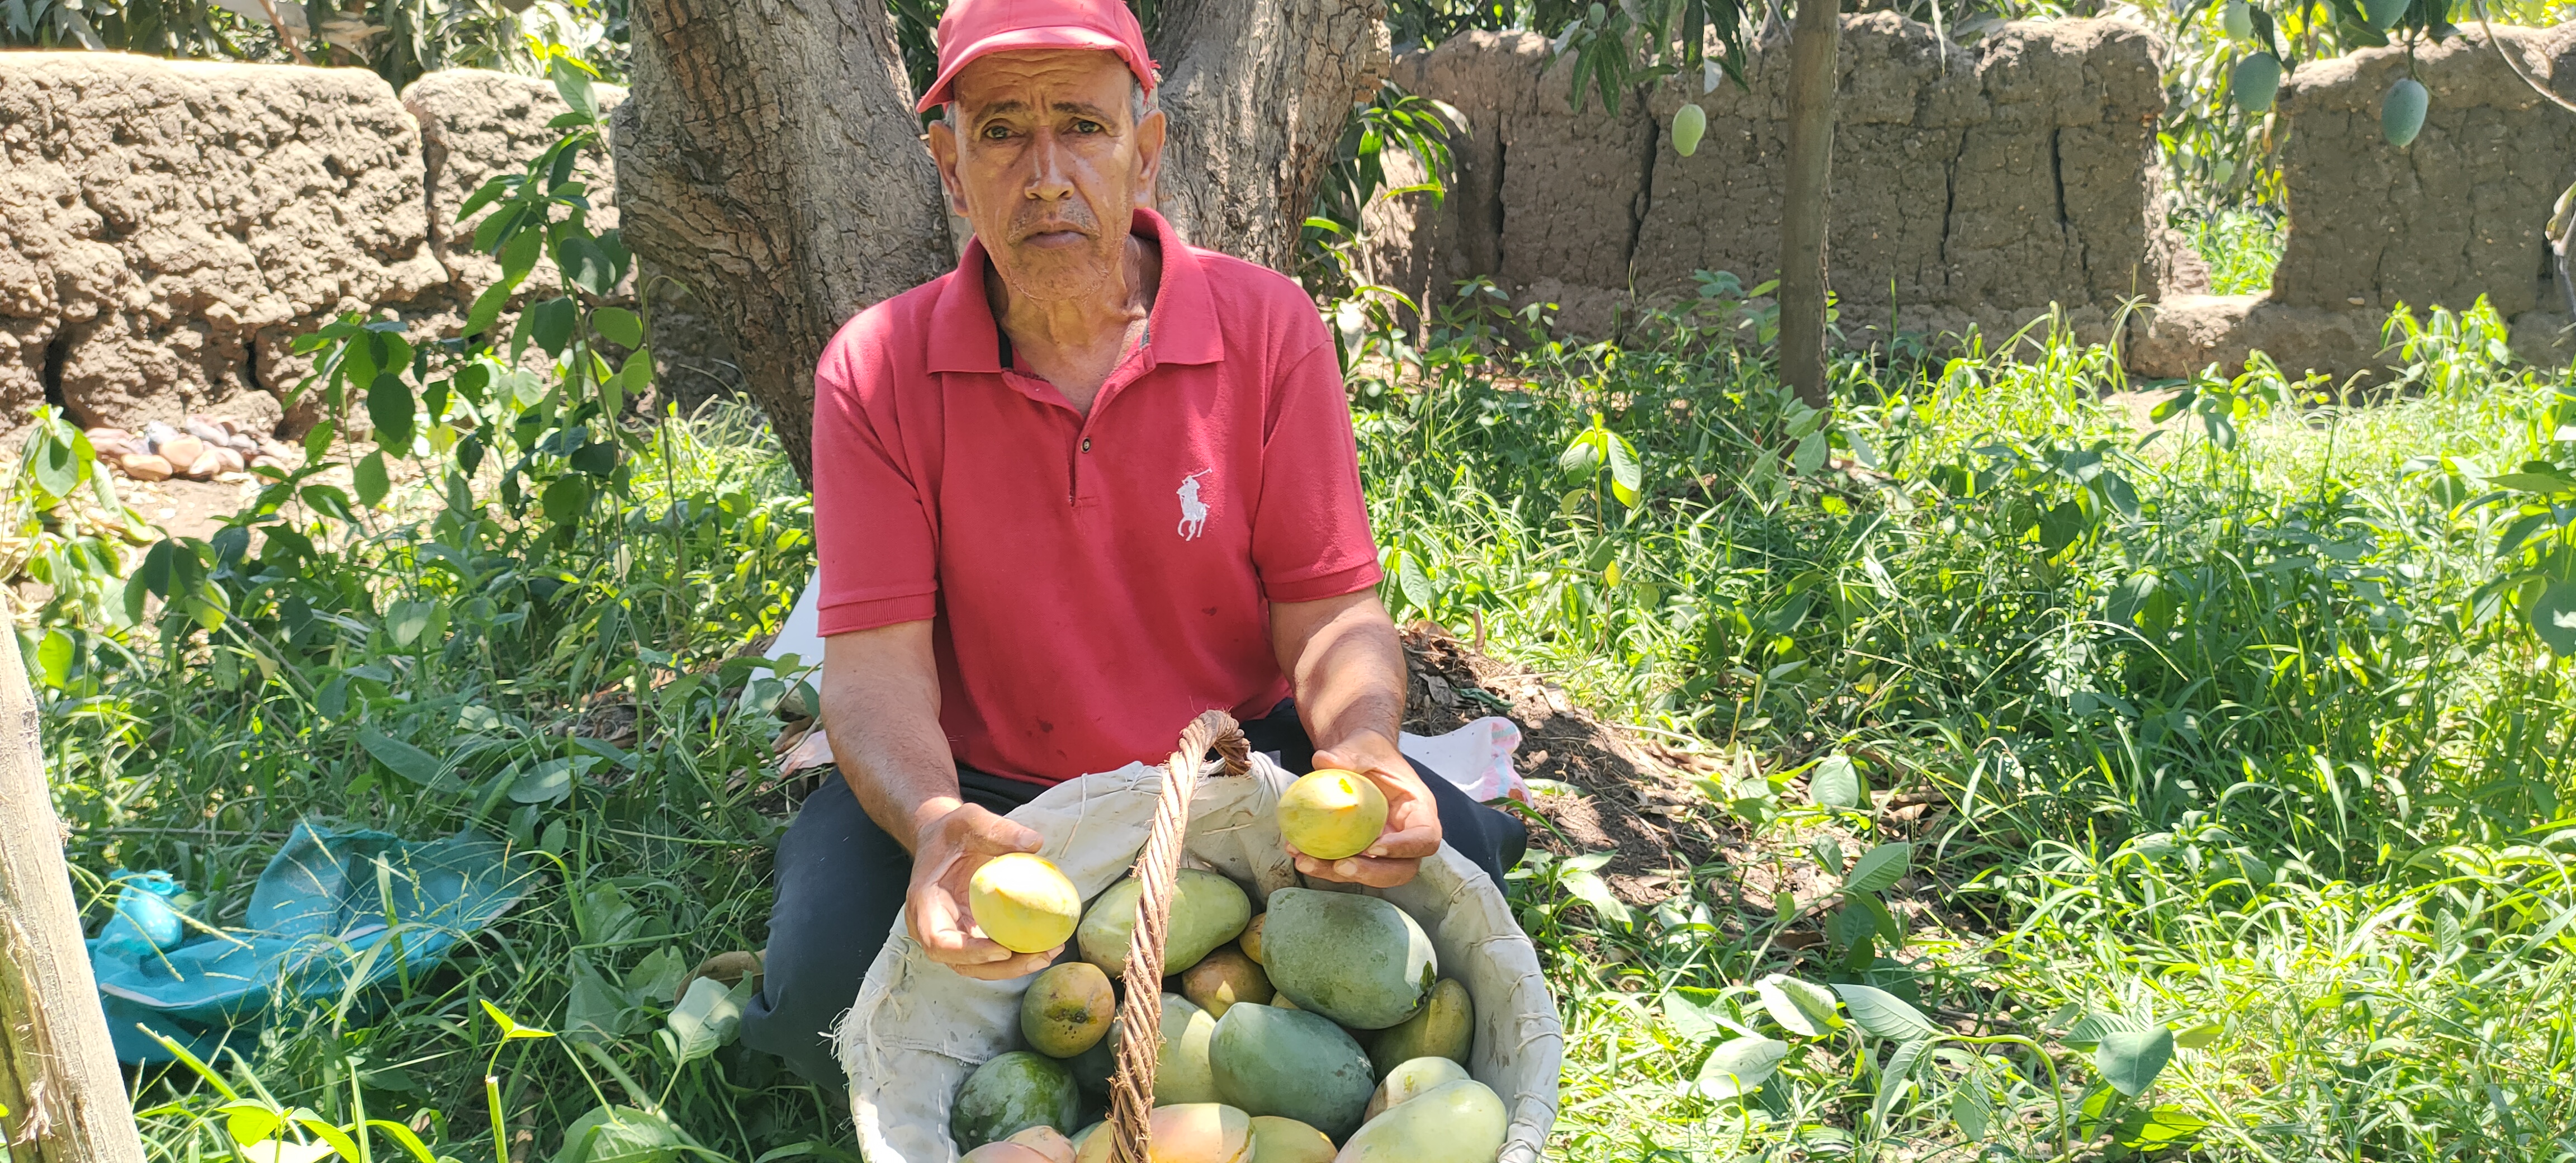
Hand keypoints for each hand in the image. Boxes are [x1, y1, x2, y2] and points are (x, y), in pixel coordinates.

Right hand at [906, 802, 1060, 979]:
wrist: (942, 840)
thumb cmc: (952, 831)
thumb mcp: (969, 820)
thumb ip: (997, 829)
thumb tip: (1035, 842)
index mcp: (924, 902)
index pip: (938, 941)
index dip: (968, 952)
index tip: (1002, 950)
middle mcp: (932, 925)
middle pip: (960, 963)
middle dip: (999, 968)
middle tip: (1039, 956)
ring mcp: (950, 934)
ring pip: (976, 966)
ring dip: (1012, 968)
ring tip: (1048, 954)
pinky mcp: (968, 935)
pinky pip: (988, 954)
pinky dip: (1014, 955)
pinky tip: (1045, 946)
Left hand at [1294, 738, 1441, 887]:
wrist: (1357, 758)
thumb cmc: (1370, 751)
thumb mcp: (1363, 746)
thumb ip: (1348, 754)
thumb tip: (1323, 760)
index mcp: (1418, 810)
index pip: (1425, 838)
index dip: (1405, 848)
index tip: (1374, 847)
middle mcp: (1405, 835)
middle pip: (1402, 869)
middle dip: (1372, 873)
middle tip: (1341, 866)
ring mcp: (1384, 848)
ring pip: (1371, 874)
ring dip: (1337, 873)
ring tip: (1306, 861)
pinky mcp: (1361, 853)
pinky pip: (1346, 866)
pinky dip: (1322, 864)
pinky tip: (1296, 851)